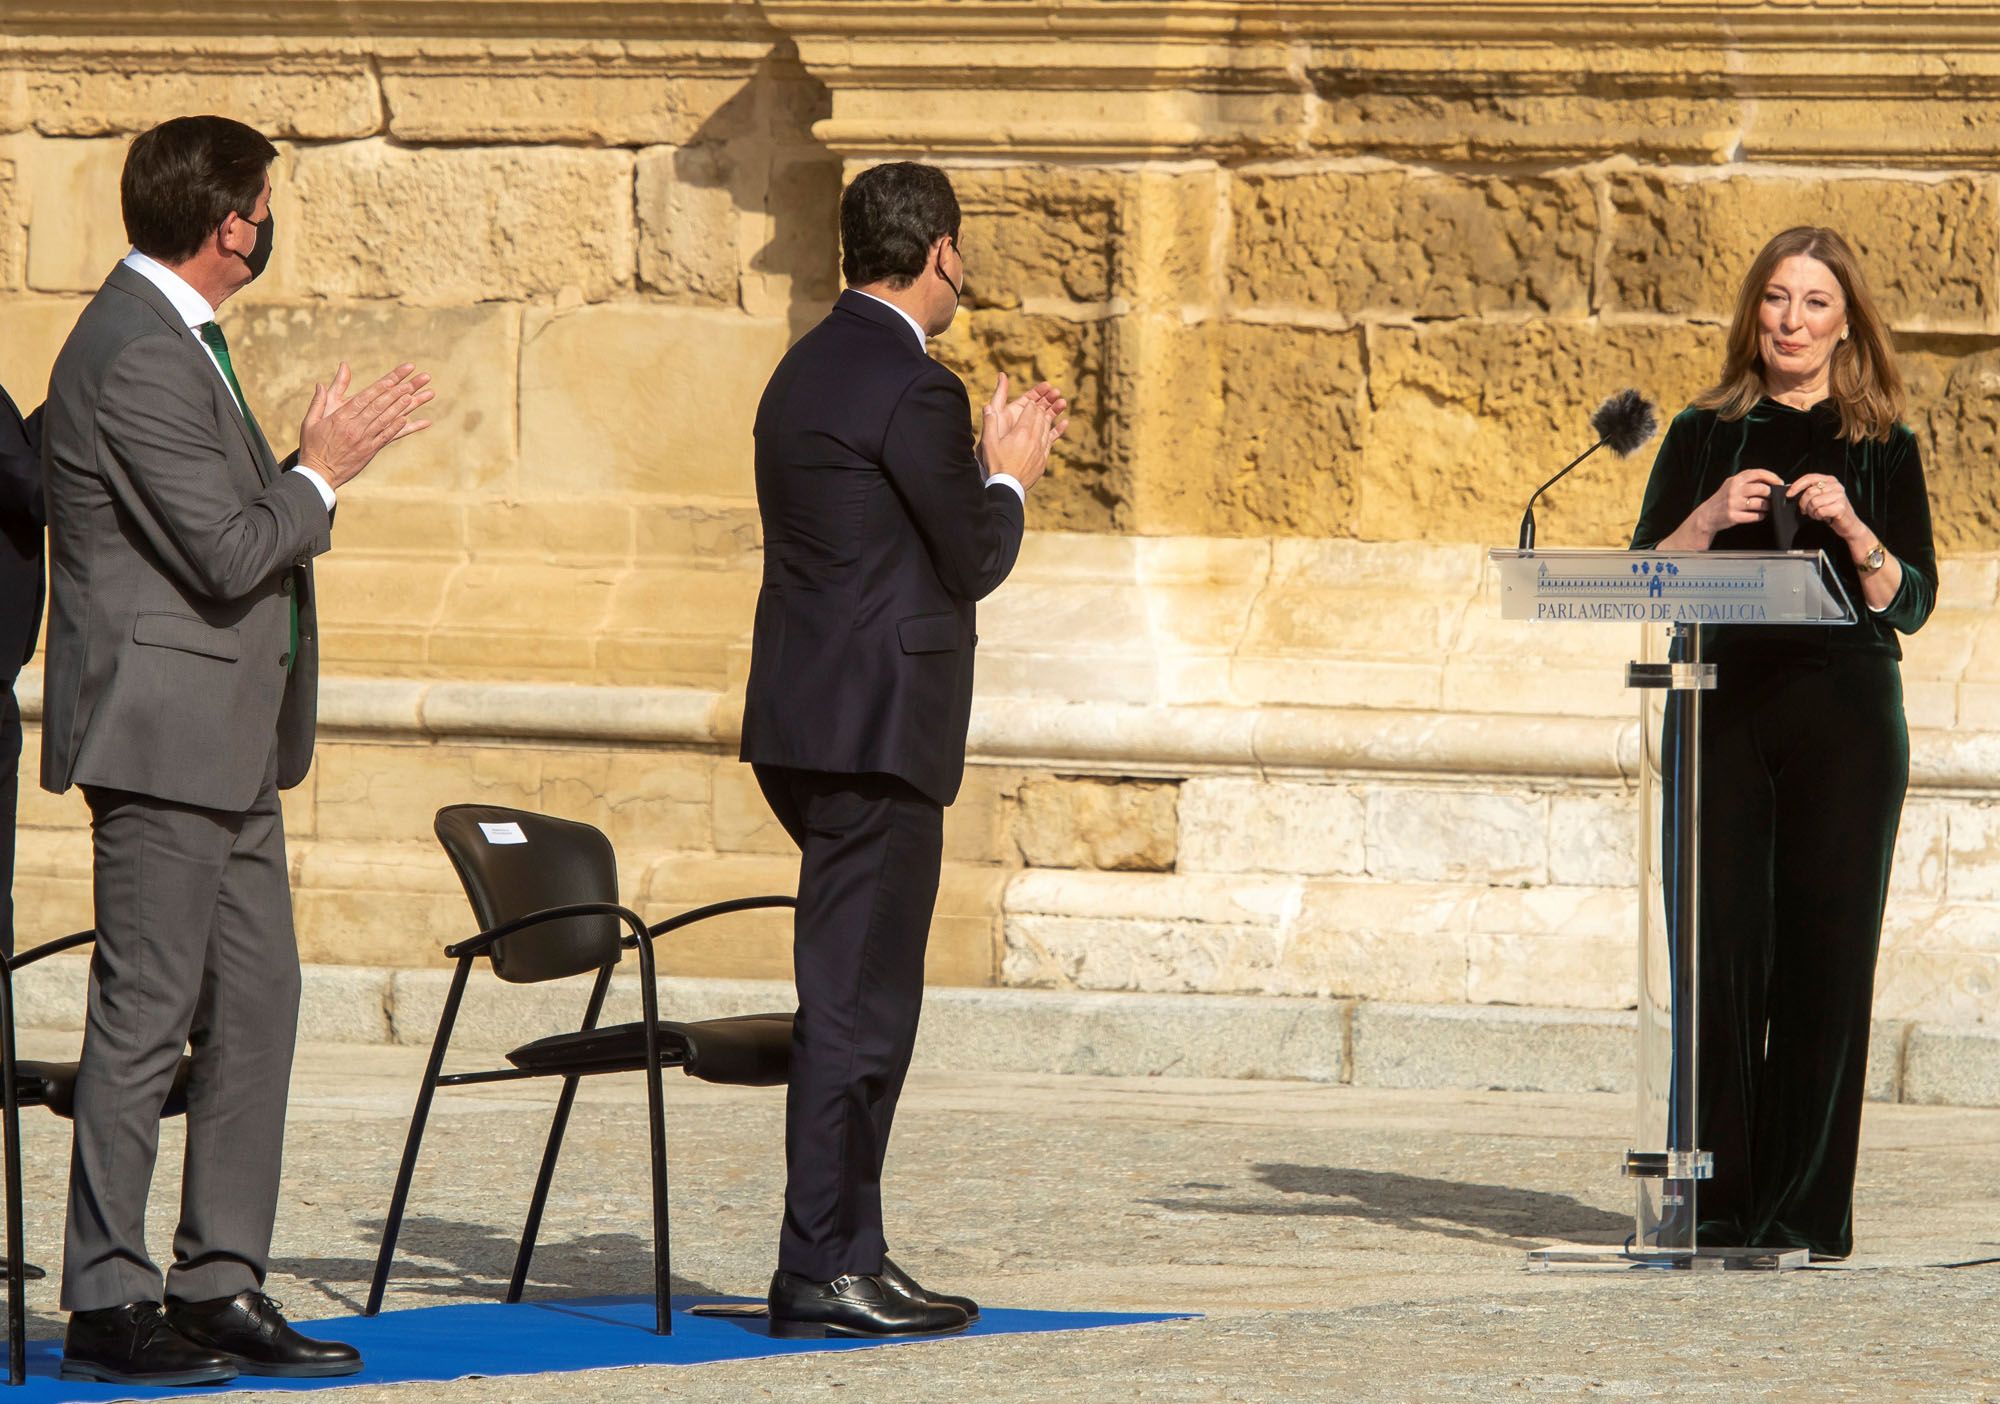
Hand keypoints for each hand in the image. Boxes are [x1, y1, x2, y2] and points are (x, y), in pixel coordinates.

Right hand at [298, 362, 435, 488]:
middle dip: (396, 393)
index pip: (364, 397)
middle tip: (411, 382)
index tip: (393, 378)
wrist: (318, 474)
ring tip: (413, 395)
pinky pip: (386, 438)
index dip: (380, 387)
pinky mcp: (369, 451)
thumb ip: (320, 400)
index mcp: (340, 417)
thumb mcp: (311, 420)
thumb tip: (320, 383)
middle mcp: (354, 427)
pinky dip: (396, 428)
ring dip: (400, 407)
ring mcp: (364, 440)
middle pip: (378, 406)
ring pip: (385, 420)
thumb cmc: (312, 445)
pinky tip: (408, 419)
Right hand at [976, 372, 1069, 490]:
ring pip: (1048, 427)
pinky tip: (1064, 422)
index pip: (1030, 411)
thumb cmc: (996, 464)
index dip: (1031, 403)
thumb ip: (989, 423)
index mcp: (1021, 432)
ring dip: (1051, 415)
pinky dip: (1058, 430)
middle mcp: (1033, 439)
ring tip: (1054, 405)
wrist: (1007, 487)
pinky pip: (1052, 441)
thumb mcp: (989, 443)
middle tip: (1043, 400)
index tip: (1031, 399)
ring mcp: (1040, 450)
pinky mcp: (1043, 460)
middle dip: (1042, 406)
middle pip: (1040, 417)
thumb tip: (987, 406)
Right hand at [1698, 468, 1783, 535]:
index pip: (1758, 473)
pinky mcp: (1734, 516)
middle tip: (1772, 497)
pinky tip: (1758, 514)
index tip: (1780, 483)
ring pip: (1761, 504)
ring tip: (1765, 507)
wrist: (1707, 514)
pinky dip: (1761, 516)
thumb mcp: (1732, 484)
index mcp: (1735, 480)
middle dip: (1771, 494)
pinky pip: (1755, 516)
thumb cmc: (1723, 498)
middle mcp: (1734, 490)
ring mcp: (1734, 504)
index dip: (1772, 477)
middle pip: (1763, 489)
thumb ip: (1748, 481)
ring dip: (1767, 506)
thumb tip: (1771, 481)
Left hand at [1787, 473, 1862, 538]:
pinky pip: (1820, 511)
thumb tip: (1792, 491)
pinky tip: (1823, 516)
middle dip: (1804, 504)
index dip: (1797, 485)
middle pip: (1809, 492)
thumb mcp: (1821, 497)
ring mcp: (1840, 496)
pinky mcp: (1840, 507)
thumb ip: (1810, 491)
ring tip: (1817, 513)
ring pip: (1813, 502)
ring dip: (1811, 511)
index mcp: (1830, 480)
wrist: (1848, 523)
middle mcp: (1836, 486)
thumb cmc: (1832, 510)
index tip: (1789, 494)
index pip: (1809, 478)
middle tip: (1807, 510)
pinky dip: (1818, 516)